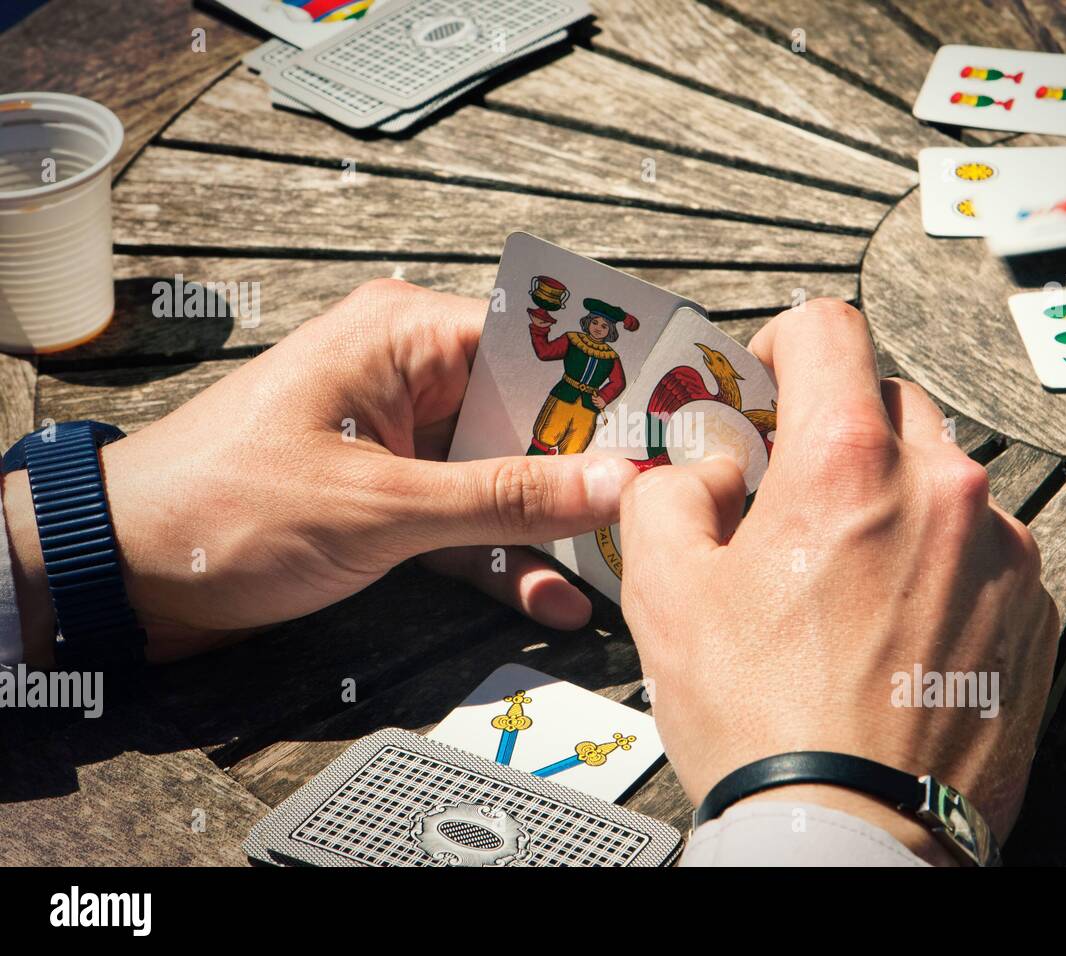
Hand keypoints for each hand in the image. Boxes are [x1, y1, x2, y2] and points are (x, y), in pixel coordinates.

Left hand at [2, 280, 636, 664]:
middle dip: (591, 467)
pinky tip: (554, 599)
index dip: (606, 384)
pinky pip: (472, 521)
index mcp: (403, 337)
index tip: (671, 422)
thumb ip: (505, 497)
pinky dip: (505, 559)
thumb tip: (612, 482)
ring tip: (623, 561)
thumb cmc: (227, 508)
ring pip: (508, 475)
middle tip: (663, 504)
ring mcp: (405, 442)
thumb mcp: (382, 505)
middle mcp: (411, 378)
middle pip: (532, 414)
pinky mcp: (395, 499)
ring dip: (555, 525)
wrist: (128, 573)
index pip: (536, 342)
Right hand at [617, 299, 1057, 864]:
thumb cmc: (764, 723)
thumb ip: (668, 494)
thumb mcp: (664, 593)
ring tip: (841, 579)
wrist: (853, 835)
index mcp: (847, 464)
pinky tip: (892, 625)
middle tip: (791, 493)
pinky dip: (938, 562)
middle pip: (888, 403)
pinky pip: (983, 548)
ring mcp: (1002, 552)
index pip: (831, 329)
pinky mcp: (1032, 612)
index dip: (785, 343)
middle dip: (835, 431)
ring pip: (940, 479)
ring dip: (892, 500)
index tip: (770, 381)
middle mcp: (943, 490)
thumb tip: (701, 471)